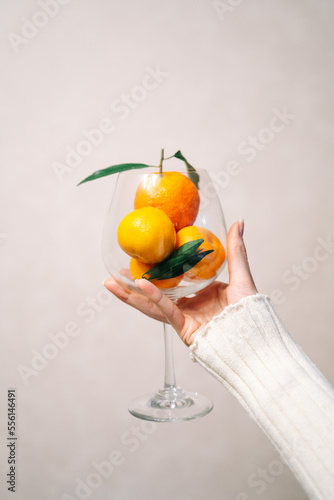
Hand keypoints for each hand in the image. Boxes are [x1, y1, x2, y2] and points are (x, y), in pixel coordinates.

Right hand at [104, 220, 256, 345]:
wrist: (255, 341)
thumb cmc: (251, 313)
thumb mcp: (242, 276)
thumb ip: (236, 251)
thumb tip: (238, 221)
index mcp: (200, 293)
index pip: (174, 280)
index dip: (157, 270)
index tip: (143, 256)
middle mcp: (189, 305)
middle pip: (156, 293)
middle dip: (133, 284)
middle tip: (116, 271)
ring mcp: (184, 318)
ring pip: (151, 305)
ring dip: (130, 294)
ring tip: (110, 282)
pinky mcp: (182, 328)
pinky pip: (165, 310)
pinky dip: (153, 298)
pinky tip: (139, 285)